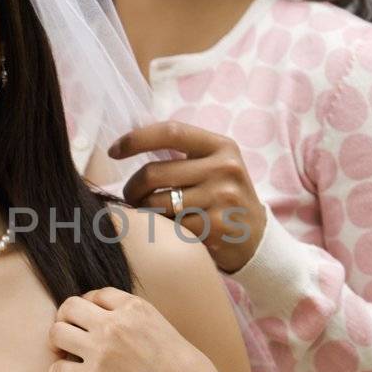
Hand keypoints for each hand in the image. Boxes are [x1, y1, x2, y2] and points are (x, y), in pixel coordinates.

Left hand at [47, 286, 234, 371]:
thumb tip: (115, 323)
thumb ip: (136, 321)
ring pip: (56, 333)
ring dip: (57, 343)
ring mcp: (101, 351)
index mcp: (135, 307)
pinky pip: (57, 369)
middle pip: (68, 307)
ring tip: (64, 354)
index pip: (96, 294)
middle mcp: (114, 324)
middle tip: (69, 335)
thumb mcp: (164, 328)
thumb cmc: (188, 371)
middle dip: (65, 320)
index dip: (89, 307)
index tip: (89, 321)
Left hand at [108, 122, 267, 273]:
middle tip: (130, 197)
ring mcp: (222, 197)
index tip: (114, 151)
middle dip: (132, 188)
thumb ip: (181, 154)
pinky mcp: (218, 225)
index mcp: (221, 146)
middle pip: (154, 173)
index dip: (136, 139)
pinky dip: (161, 229)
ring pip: (157, 203)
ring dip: (143, 211)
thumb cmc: (224, 198)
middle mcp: (224, 168)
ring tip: (148, 214)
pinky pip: (171, 226)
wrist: (257, 239)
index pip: (170, 132)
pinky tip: (168, 230)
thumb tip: (130, 143)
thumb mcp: (214, 166)